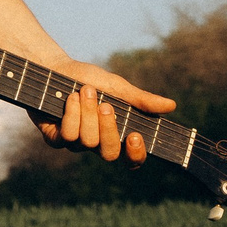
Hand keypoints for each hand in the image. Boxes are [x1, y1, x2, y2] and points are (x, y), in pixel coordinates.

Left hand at [36, 62, 176, 164]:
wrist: (54, 67)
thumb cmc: (88, 78)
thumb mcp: (117, 86)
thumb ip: (141, 100)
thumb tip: (172, 106)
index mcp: (116, 133)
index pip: (131, 159)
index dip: (135, 155)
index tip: (135, 136)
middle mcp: (97, 143)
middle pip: (109, 153)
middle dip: (108, 128)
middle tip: (105, 105)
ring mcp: (76, 143)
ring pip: (87, 142)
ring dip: (87, 114)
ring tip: (85, 91)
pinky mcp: (55, 138)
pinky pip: (67, 137)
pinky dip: (71, 115)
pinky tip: (70, 98)